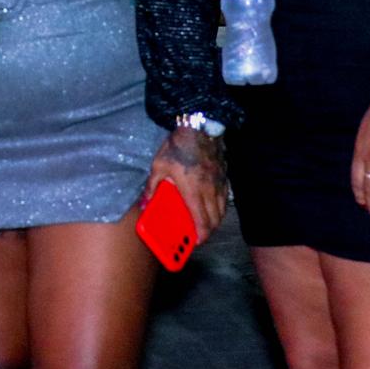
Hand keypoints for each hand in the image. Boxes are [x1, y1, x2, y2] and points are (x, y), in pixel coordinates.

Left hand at [144, 127, 226, 243]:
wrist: (199, 127)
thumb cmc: (178, 146)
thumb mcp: (159, 166)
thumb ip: (152, 186)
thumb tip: (144, 203)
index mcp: (192, 191)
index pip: (201, 220)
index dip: (201, 235)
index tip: (197, 241)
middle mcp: (209, 190)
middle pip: (214, 219)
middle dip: (209, 230)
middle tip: (200, 234)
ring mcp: (219, 182)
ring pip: (222, 209)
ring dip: (216, 220)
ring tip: (207, 223)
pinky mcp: (224, 175)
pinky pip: (225, 197)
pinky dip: (221, 206)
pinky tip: (215, 205)